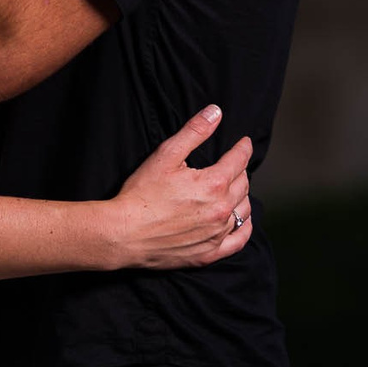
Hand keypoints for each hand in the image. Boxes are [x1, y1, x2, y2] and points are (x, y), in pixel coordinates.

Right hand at [104, 105, 254, 270]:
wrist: (123, 233)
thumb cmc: (141, 194)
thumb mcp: (166, 155)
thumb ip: (195, 131)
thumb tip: (216, 112)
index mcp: (214, 184)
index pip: (239, 160)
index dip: (243, 148)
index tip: (244, 143)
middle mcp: (221, 209)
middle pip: (243, 184)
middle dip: (239, 170)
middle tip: (232, 165)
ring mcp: (216, 233)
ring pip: (244, 210)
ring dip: (242, 196)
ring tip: (234, 189)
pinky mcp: (209, 253)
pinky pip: (239, 240)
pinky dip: (244, 227)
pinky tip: (240, 220)